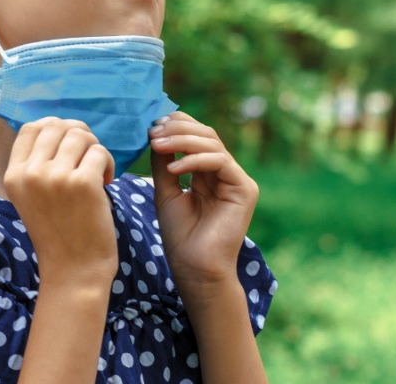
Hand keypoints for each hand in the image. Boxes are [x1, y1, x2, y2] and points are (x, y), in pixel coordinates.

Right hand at [4, 117, 117, 286]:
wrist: (73, 270)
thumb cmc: (59, 233)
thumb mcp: (34, 197)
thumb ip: (40, 165)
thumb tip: (63, 127)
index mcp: (14, 175)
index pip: (31, 128)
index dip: (56, 127)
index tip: (72, 144)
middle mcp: (30, 173)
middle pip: (57, 126)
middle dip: (80, 136)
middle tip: (90, 158)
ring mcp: (55, 177)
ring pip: (80, 136)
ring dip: (96, 149)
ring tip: (98, 172)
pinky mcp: (82, 183)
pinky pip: (99, 152)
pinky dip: (108, 163)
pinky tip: (107, 182)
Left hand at [148, 111, 258, 302]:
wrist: (195, 270)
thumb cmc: (181, 237)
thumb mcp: (166, 192)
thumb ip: (164, 162)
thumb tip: (156, 132)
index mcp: (209, 173)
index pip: (197, 136)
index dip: (177, 125)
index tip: (151, 126)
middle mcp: (226, 173)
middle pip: (207, 134)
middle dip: (178, 129)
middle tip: (153, 132)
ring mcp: (238, 180)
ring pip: (213, 144)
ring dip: (182, 141)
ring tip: (157, 145)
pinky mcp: (245, 190)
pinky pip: (220, 162)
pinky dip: (194, 161)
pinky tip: (173, 169)